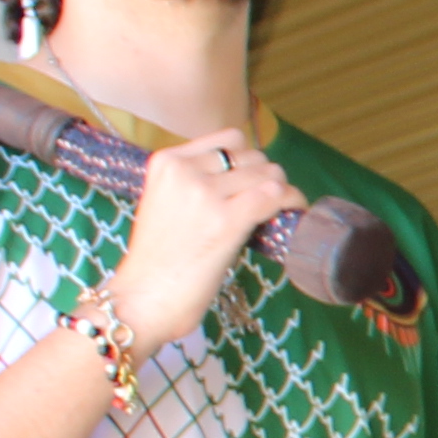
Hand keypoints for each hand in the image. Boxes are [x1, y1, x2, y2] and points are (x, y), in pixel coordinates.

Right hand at [109, 134, 296, 348]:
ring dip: (280, 190)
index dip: (248, 159)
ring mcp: (206, 194)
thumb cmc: (157, 260)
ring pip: (269, 172)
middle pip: (252, 155)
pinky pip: (276, 194)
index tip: (250, 181)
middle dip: (264, 177)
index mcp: (167, 162)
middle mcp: (185, 171)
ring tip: (277, 209)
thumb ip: (193, 182)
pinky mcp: (227, 220)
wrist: (143, 298)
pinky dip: (292, 201)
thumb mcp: (164, 202)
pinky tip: (293, 212)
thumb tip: (244, 174)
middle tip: (263, 202)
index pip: (228, 139)